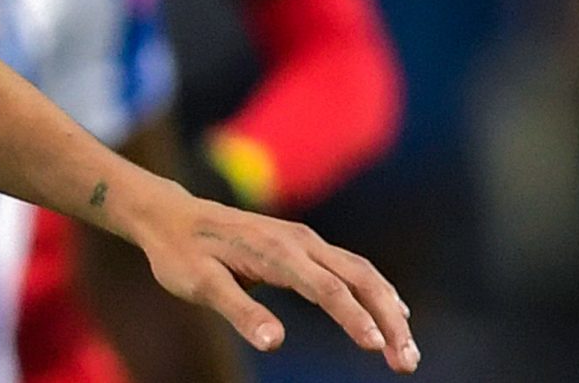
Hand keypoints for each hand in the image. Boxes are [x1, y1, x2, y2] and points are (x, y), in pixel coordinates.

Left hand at [126, 184, 416, 371]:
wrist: (171, 215)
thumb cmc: (181, 253)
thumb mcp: (199, 284)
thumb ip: (238, 310)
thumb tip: (273, 343)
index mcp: (274, 250)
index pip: (326, 288)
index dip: (355, 318)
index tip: (379, 349)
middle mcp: (297, 240)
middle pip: (359, 278)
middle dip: (388, 320)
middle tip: (407, 362)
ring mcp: (303, 239)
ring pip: (361, 272)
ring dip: (389, 310)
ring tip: (405, 352)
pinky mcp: (303, 244)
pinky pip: (351, 267)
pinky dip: (377, 292)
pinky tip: (394, 313)